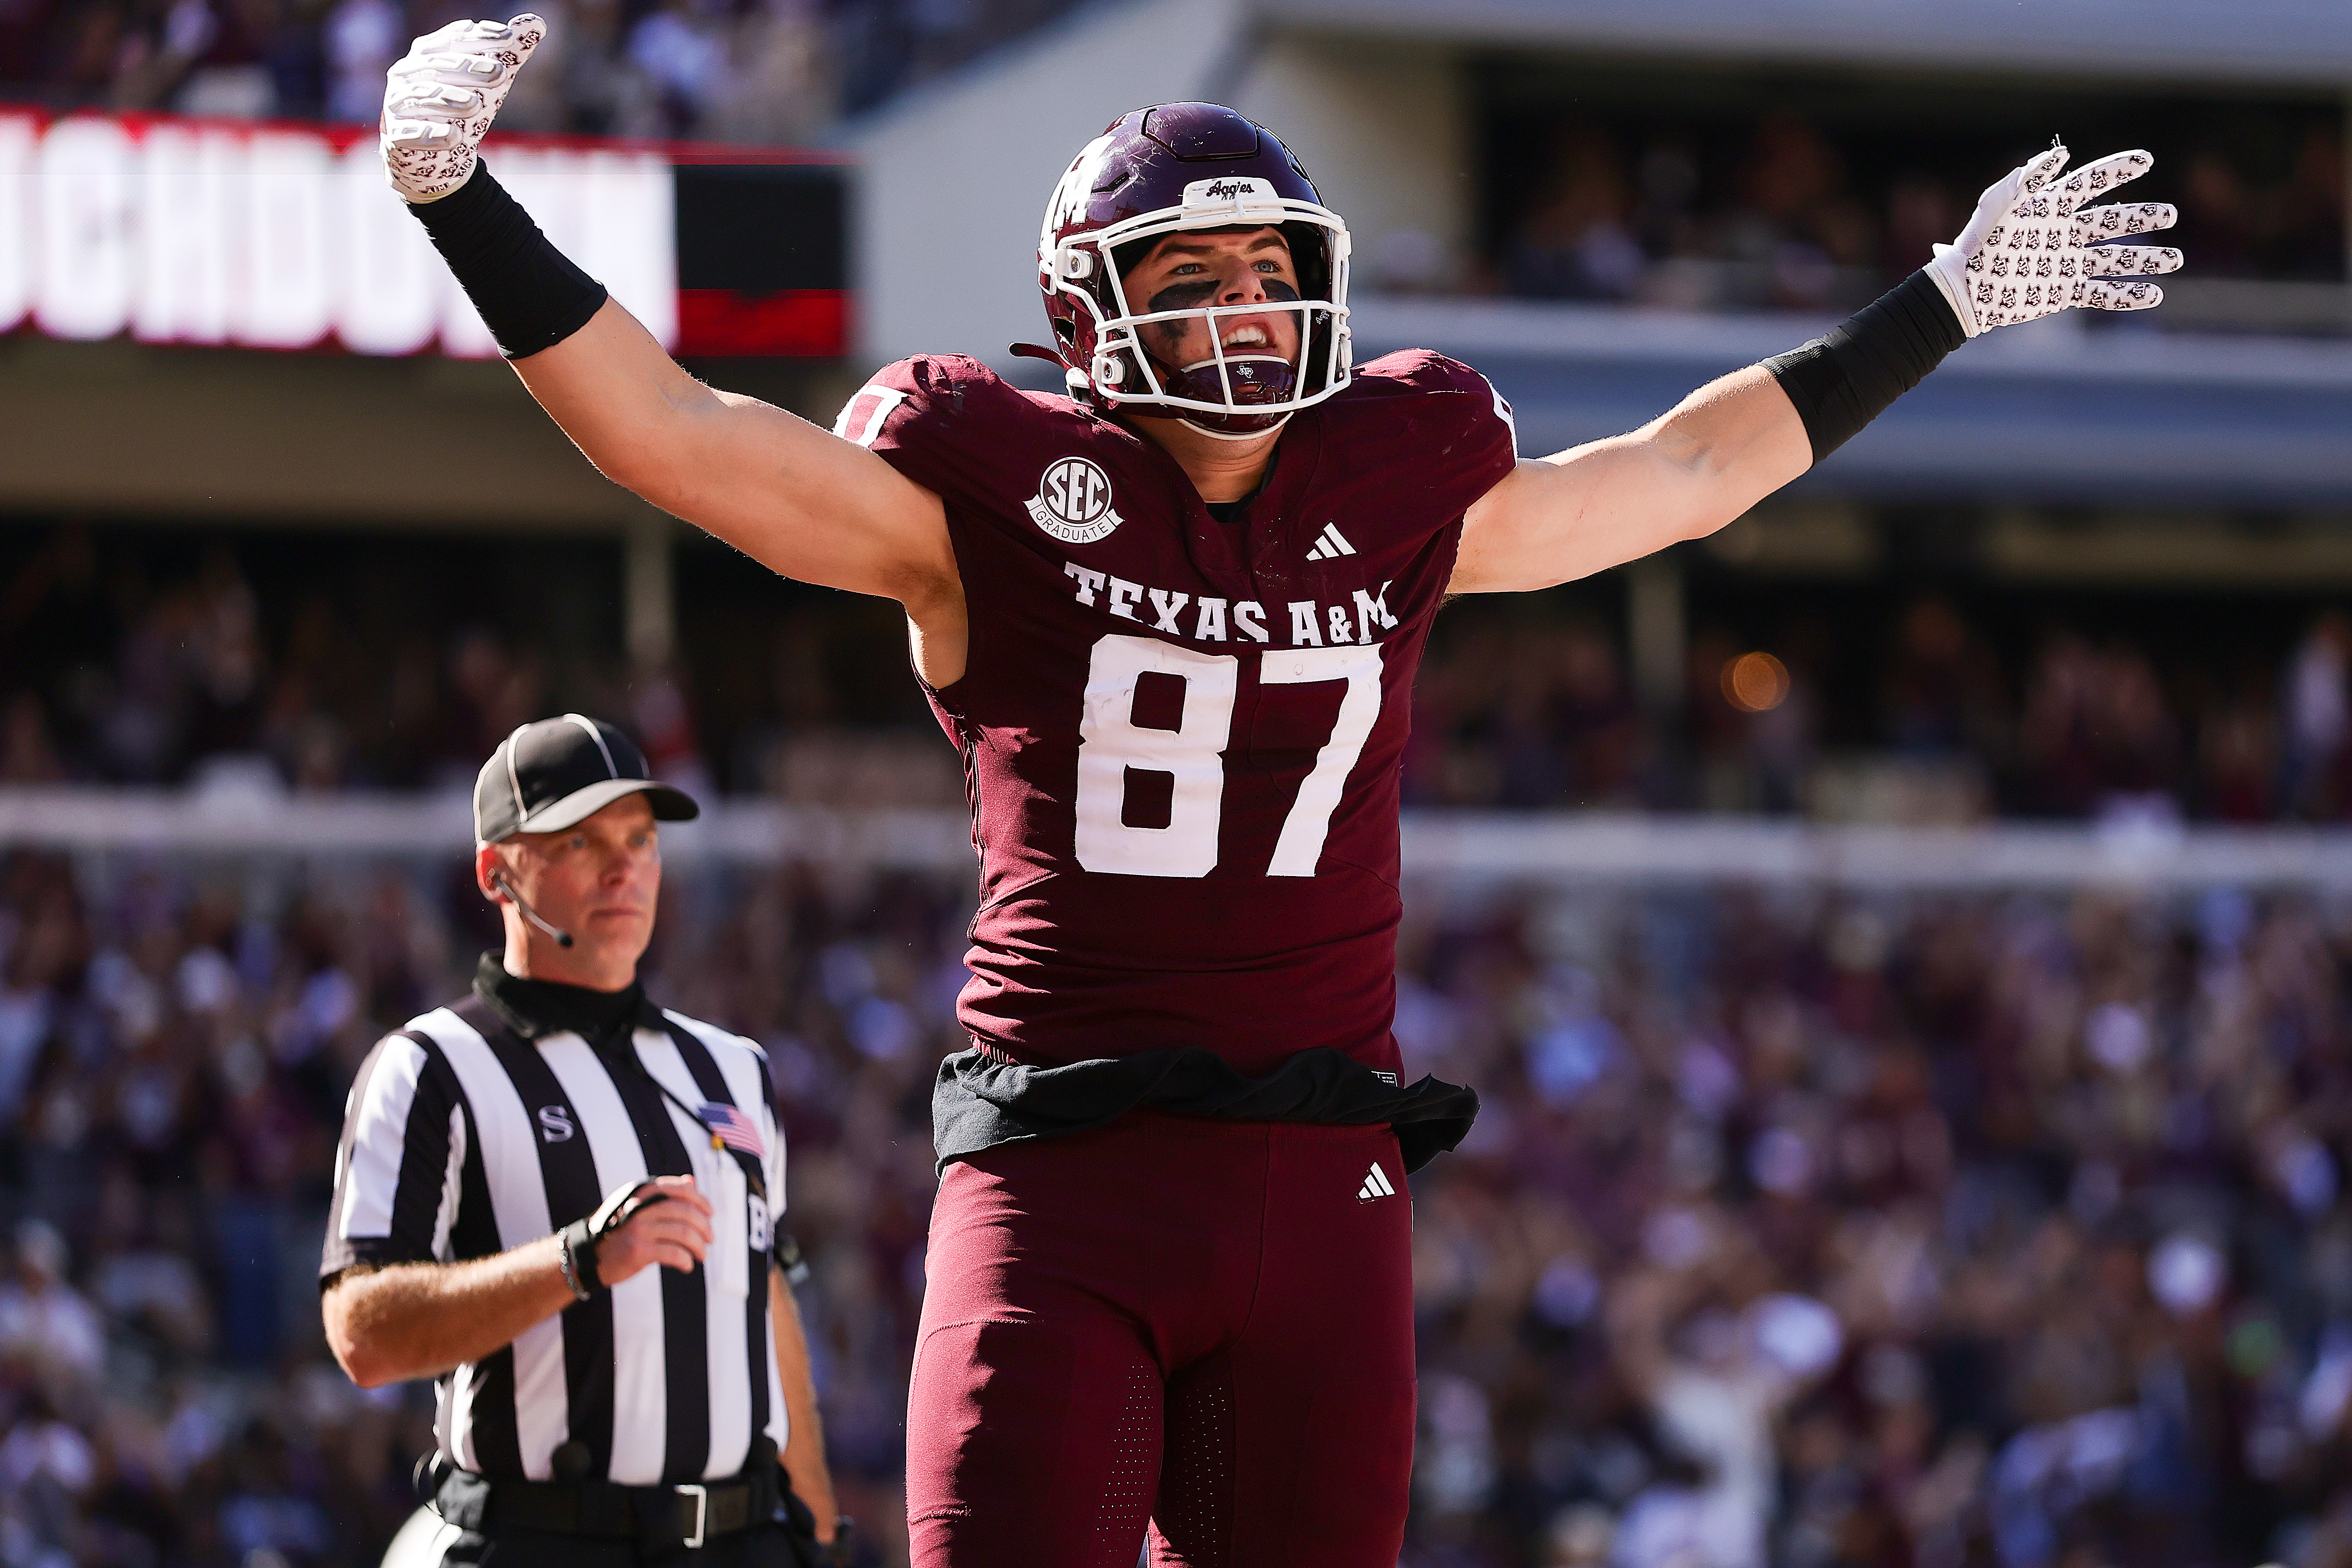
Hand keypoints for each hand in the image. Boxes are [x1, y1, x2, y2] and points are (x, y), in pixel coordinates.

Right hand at [381, 13, 545, 203]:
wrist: (433, 150)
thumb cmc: (461, 105)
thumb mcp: (488, 80)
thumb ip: (510, 53)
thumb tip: (538, 23)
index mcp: (427, 52)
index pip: (453, 39)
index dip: (480, 38)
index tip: (509, 38)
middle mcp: (407, 73)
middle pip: (437, 66)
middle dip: (469, 68)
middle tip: (501, 73)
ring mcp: (398, 103)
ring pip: (423, 96)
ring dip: (450, 100)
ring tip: (476, 105)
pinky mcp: (397, 135)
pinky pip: (410, 132)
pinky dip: (431, 134)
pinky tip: (453, 137)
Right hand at [587, 1174, 711, 1286]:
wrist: (589, 1256)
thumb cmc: (620, 1232)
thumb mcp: (638, 1207)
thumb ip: (664, 1195)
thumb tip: (692, 1181)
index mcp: (642, 1193)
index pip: (681, 1190)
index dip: (701, 1201)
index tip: (710, 1214)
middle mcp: (640, 1207)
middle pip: (686, 1212)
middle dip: (704, 1227)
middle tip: (710, 1239)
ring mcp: (638, 1228)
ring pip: (683, 1233)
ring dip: (699, 1246)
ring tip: (701, 1255)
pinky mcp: (637, 1250)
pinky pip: (673, 1253)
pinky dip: (685, 1260)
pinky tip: (687, 1265)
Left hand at [1923, 142, 2182, 336]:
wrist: (1964, 290)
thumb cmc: (1977, 244)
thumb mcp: (1996, 207)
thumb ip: (2026, 179)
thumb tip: (2062, 153)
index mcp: (2052, 206)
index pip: (2091, 182)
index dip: (2117, 169)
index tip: (2145, 160)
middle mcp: (2066, 232)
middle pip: (2112, 221)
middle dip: (2143, 217)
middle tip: (2170, 215)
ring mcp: (2068, 262)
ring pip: (2115, 259)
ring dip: (2146, 259)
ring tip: (2175, 260)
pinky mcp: (2065, 290)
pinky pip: (2102, 293)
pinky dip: (2126, 296)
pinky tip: (2153, 295)